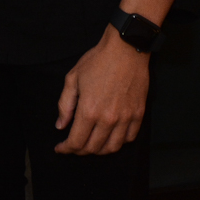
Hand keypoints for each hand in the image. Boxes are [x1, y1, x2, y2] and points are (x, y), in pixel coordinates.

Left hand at [54, 25, 148, 154]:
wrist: (126, 49)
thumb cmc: (97, 61)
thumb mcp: (73, 78)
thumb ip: (65, 105)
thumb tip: (60, 126)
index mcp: (89, 110)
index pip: (76, 142)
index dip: (66, 149)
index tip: (60, 148)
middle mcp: (108, 119)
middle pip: (93, 148)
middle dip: (80, 151)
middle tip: (73, 146)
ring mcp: (125, 118)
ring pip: (112, 148)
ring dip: (99, 150)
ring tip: (91, 145)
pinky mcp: (139, 114)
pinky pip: (129, 138)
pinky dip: (118, 142)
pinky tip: (110, 137)